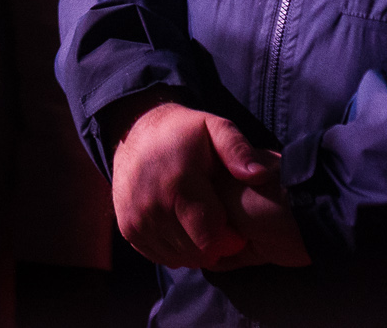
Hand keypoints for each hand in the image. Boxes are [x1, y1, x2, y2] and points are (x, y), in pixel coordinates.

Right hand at [110, 99, 291, 269]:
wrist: (134, 132)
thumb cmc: (184, 133)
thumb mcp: (215, 128)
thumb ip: (238, 150)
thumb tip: (260, 176)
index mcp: (179, 182)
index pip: (210, 237)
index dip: (229, 239)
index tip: (235, 227)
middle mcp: (153, 204)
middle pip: (195, 251)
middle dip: (214, 247)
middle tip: (221, 229)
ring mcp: (136, 218)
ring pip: (177, 257)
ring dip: (194, 251)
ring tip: (203, 228)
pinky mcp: (126, 227)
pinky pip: (158, 256)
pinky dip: (174, 251)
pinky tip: (184, 231)